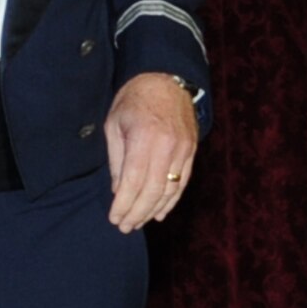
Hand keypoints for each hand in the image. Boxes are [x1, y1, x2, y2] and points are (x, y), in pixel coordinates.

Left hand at [105, 72, 197, 231]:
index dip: (124, 204)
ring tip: (137, 222)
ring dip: (153, 210)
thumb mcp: (114, 124)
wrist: (166, 80)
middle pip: (153, 190)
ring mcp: (184, 150)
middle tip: (124, 226)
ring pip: (170, 190)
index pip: (133, 181)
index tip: (114, 218)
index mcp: (144, 138)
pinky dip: (171, 200)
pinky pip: (182, 182)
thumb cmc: (133, 100)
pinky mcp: (192, 152)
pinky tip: (159, 212)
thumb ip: (117, 159)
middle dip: (137, 212)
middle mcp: (168, 147)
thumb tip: (118, 190)